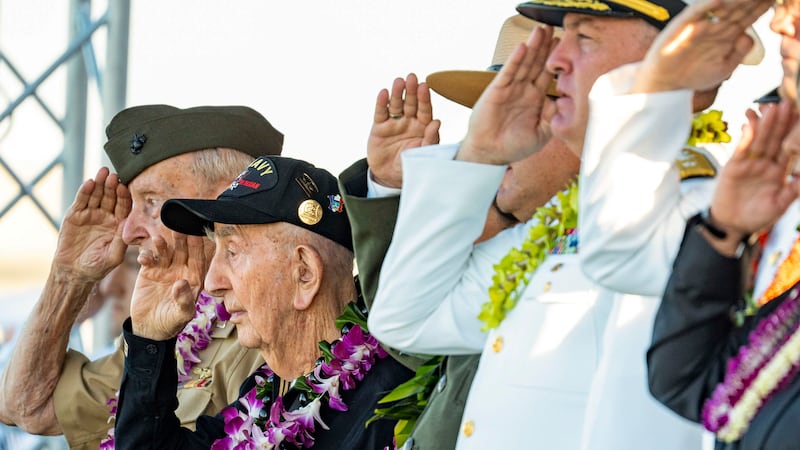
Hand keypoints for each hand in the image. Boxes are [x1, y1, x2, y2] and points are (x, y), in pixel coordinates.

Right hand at [53, 167, 130, 281]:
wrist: (74, 272)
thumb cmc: (97, 266)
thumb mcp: (114, 256)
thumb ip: (121, 241)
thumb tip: (129, 226)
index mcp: (118, 224)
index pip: (123, 207)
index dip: (123, 197)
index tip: (124, 187)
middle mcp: (106, 216)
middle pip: (110, 197)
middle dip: (112, 186)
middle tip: (113, 175)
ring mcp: (90, 214)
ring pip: (96, 196)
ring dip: (99, 184)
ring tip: (102, 173)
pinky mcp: (75, 215)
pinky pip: (81, 201)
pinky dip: (84, 192)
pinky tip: (89, 183)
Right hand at [129, 231, 206, 339]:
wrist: (149, 328)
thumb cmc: (171, 322)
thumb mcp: (181, 315)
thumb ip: (184, 300)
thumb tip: (181, 283)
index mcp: (194, 278)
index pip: (198, 258)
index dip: (197, 246)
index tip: (195, 234)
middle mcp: (181, 270)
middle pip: (182, 250)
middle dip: (181, 239)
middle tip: (177, 228)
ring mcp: (165, 269)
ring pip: (165, 252)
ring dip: (162, 245)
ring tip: (159, 240)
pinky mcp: (148, 271)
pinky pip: (149, 259)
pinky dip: (146, 256)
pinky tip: (144, 258)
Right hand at [367, 73, 440, 187]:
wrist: (390, 177)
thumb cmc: (411, 165)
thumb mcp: (423, 155)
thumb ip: (430, 139)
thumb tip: (437, 122)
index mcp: (423, 126)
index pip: (425, 110)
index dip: (425, 98)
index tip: (424, 86)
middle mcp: (409, 121)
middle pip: (411, 103)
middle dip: (411, 90)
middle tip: (412, 77)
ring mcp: (394, 123)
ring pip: (396, 104)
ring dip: (397, 93)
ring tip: (398, 81)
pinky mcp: (379, 127)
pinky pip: (381, 113)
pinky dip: (382, 103)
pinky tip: (384, 93)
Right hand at [457, 25, 555, 164]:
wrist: (491, 154)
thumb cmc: (515, 146)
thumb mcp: (542, 133)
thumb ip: (554, 117)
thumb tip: (565, 101)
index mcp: (535, 99)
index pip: (547, 75)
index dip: (554, 60)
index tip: (564, 44)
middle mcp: (523, 90)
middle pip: (536, 63)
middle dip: (544, 46)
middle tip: (551, 27)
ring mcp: (510, 89)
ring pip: (524, 64)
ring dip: (532, 46)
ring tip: (539, 30)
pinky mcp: (497, 90)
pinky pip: (508, 72)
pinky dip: (515, 60)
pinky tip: (522, 47)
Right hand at [632, 0, 771, 92]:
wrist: (666, 85)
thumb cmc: (692, 77)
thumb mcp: (724, 67)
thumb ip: (739, 52)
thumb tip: (749, 35)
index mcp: (725, 36)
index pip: (746, 17)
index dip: (759, 9)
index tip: (771, 0)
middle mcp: (714, 27)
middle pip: (736, 8)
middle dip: (750, 1)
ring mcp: (699, 25)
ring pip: (720, 7)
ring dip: (734, 0)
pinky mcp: (682, 26)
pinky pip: (694, 13)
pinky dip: (706, 6)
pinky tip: (720, 2)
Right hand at [710, 101, 798, 243]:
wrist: (732, 226)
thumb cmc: (758, 217)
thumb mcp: (779, 205)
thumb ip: (793, 190)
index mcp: (779, 171)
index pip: (789, 148)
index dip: (794, 133)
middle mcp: (765, 163)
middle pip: (774, 139)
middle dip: (781, 122)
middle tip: (787, 103)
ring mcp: (749, 164)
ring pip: (758, 141)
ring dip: (764, 125)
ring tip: (770, 108)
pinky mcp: (733, 167)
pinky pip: (740, 150)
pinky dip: (744, 138)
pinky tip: (748, 125)